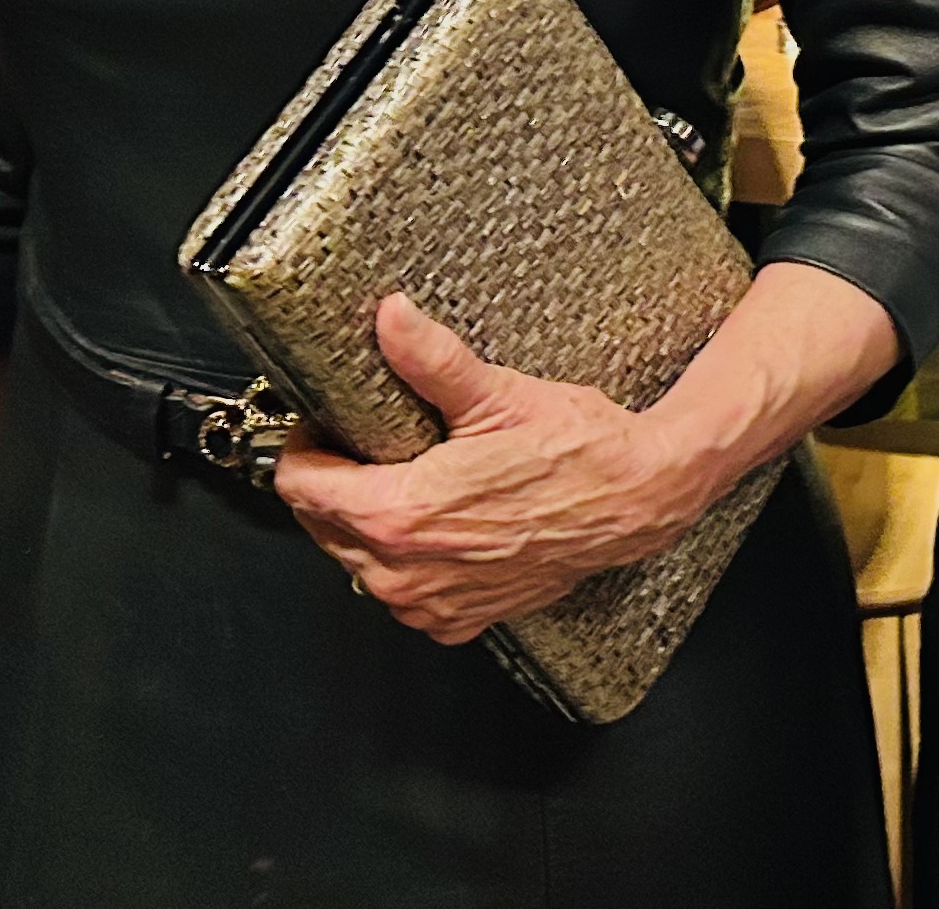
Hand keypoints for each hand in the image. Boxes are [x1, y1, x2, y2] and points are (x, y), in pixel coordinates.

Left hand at [273, 296, 724, 644]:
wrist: (637, 498)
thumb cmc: (576, 450)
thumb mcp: (499, 395)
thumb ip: (430, 359)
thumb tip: (390, 317)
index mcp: (399, 514)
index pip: (301, 488)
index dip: (307, 448)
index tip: (329, 424)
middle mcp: (401, 573)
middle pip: (323, 525)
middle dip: (338, 482)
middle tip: (376, 443)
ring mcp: (427, 605)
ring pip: (357, 562)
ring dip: (369, 523)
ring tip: (414, 477)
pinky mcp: (455, 620)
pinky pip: (402, 591)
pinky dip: (409, 560)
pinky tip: (445, 522)